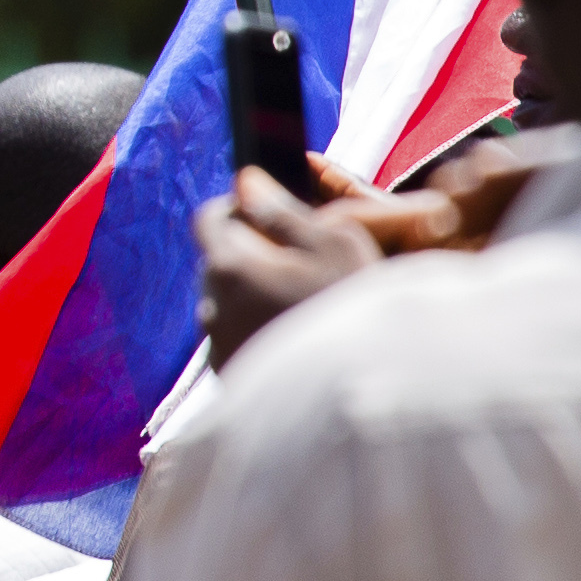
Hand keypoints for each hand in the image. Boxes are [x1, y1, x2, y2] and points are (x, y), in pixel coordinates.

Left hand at [196, 141, 527, 366]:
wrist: (370, 398)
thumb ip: (282, 210)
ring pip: (232, 304)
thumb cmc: (356, 312)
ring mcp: (220, 349)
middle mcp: (212, 307)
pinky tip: (305, 341)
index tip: (273, 210)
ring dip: (259, 296)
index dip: (240, 207)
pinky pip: (242, 342)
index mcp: (229, 266)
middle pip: (222, 262)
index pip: (210, 217)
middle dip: (254, 253)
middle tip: (305, 262)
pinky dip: (264, 333)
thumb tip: (247, 181)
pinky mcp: (234, 384)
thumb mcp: (334, 243)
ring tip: (310, 307)